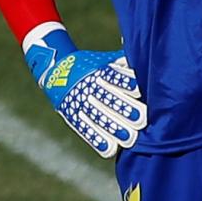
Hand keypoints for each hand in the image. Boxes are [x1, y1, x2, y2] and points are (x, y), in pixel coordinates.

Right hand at [24, 23, 145, 158]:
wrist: (55, 69)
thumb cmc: (92, 64)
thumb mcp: (106, 59)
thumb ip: (125, 60)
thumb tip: (146, 51)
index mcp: (99, 72)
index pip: (114, 77)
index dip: (127, 84)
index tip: (140, 90)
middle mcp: (89, 88)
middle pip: (109, 100)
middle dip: (125, 110)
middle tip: (142, 119)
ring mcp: (80, 104)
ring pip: (99, 118)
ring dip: (114, 129)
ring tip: (130, 138)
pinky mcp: (73, 117)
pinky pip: (85, 130)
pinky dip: (97, 140)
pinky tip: (111, 149)